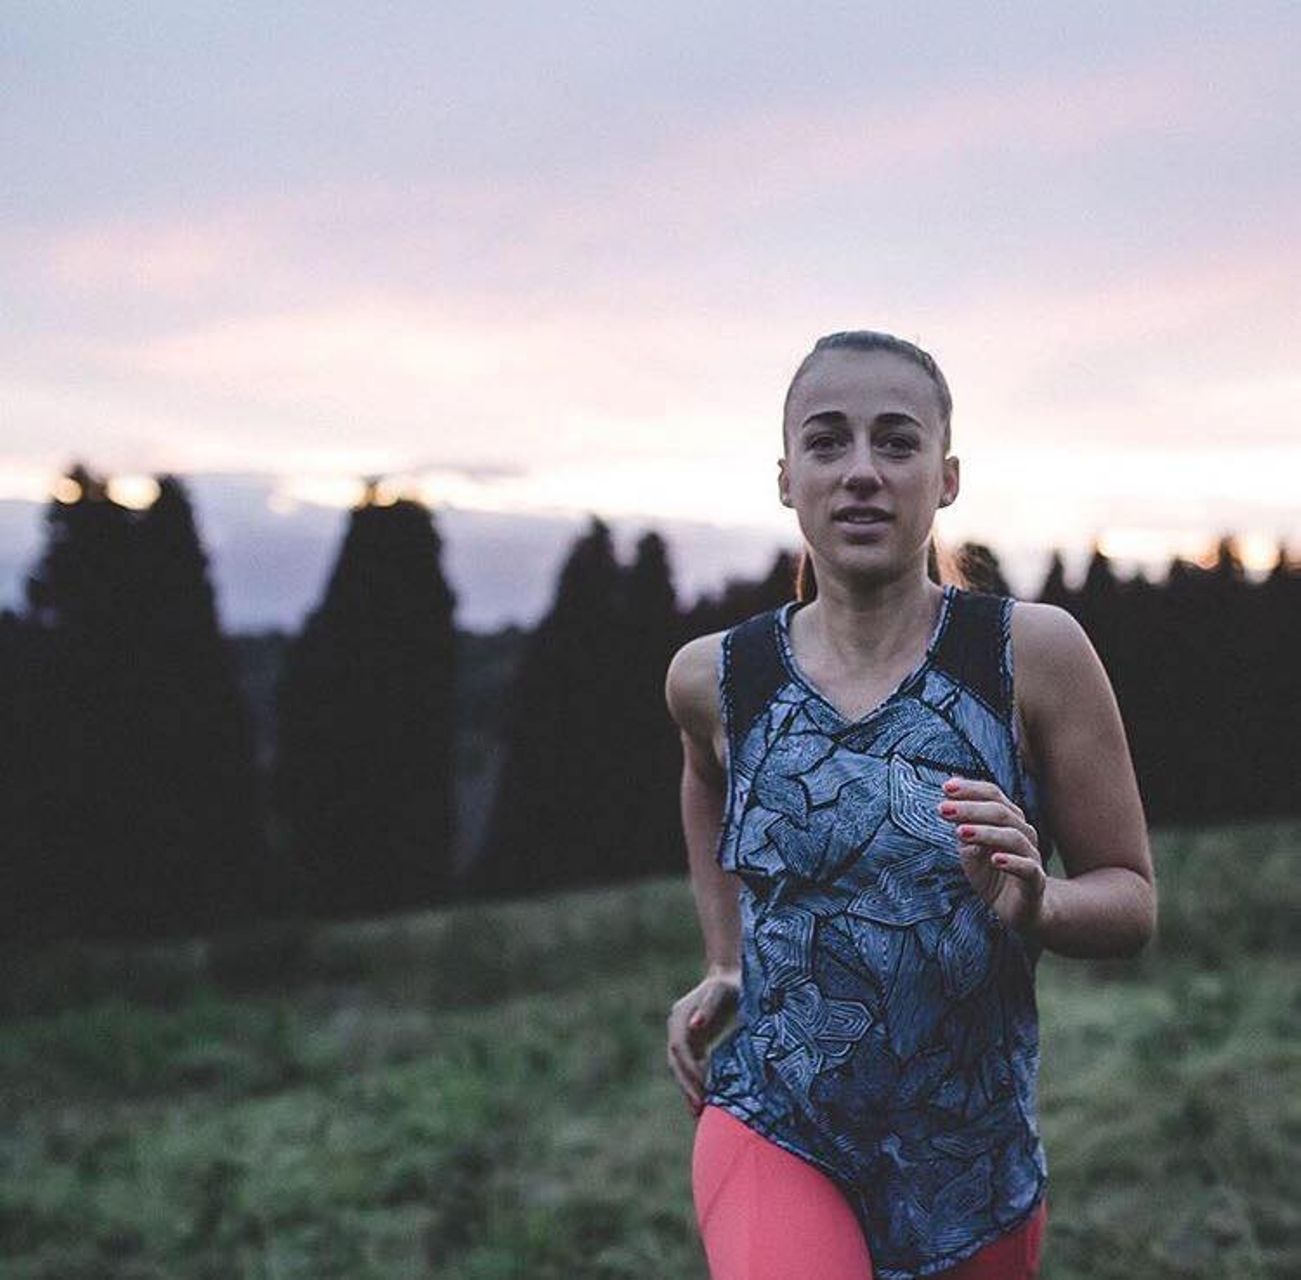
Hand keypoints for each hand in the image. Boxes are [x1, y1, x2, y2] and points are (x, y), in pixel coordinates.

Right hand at [667, 967, 739, 1117]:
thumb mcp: (722, 992)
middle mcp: (678, 1027)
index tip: (703, 1089)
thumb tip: (694, 1026)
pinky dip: (695, 1082)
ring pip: (681, 1067)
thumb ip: (709, 1008)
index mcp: (679, 1016)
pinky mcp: (694, 1040)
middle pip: (676, 1062)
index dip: (689, 1070)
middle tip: (699, 1109)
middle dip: (686, 1085)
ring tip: (699, 1112)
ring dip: (688, 1088)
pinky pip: (691, 1066)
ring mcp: (684, 1034)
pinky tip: (705, 1100)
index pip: (679, 1049)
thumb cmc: (730, 984)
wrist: (732, 976)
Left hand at [936, 776, 1046, 933]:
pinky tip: (994, 859)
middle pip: (1001, 812)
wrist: (1019, 908)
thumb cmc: (992, 873)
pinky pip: (1028, 868)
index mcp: (1008, 820)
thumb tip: (949, 807)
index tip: (945, 788)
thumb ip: (963, 830)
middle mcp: (1023, 833)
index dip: (970, 789)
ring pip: (1014, 837)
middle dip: (970, 808)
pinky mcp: (1036, 882)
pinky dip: (1012, 862)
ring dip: (985, 832)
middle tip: (943, 809)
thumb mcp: (970, 851)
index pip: (993, 795)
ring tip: (960, 832)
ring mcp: (1031, 856)